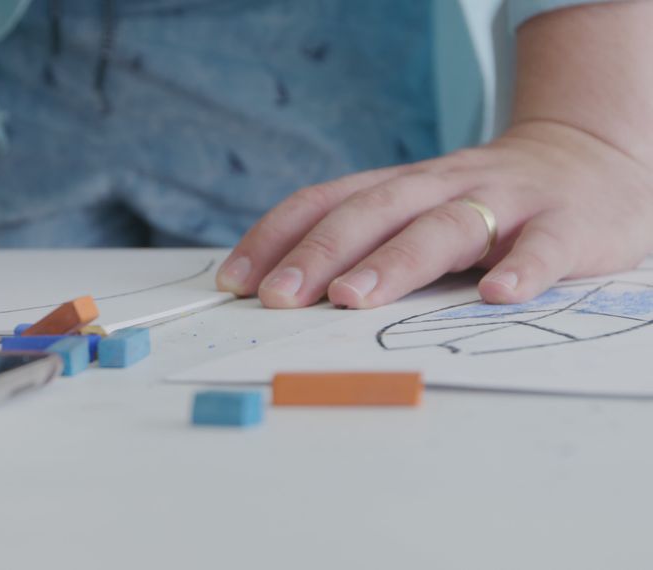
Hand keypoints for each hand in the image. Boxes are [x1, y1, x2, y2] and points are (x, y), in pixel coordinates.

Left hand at [217, 120, 652, 308]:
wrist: (593, 159)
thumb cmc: (486, 203)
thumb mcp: (418, 210)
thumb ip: (366, 243)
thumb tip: (283, 293)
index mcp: (399, 187)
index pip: (324, 202)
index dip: (275, 238)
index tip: (234, 281)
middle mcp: (441, 187)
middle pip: (372, 212)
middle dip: (318, 254)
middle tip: (278, 298)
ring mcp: (504, 202)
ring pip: (444, 226)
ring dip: (395, 261)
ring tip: (354, 298)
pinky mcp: (566, 224)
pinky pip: (542, 246)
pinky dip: (520, 268)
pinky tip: (496, 294)